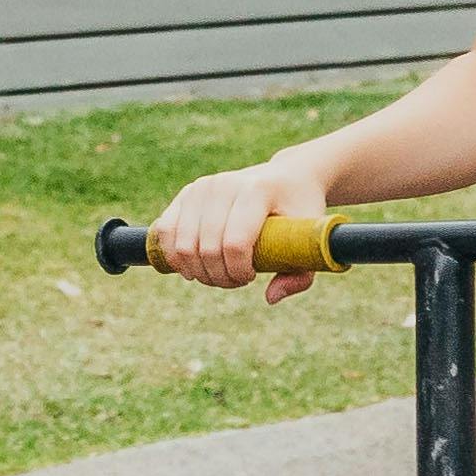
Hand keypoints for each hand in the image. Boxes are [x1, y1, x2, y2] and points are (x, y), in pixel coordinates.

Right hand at [146, 153, 331, 297]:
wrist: (287, 177)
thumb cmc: (300, 211)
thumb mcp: (310, 240)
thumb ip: (299, 275)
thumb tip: (271, 298)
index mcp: (256, 191)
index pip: (235, 243)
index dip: (239, 271)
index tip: (251, 277)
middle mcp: (224, 184)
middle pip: (207, 248)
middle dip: (219, 277)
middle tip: (235, 280)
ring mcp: (202, 187)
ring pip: (183, 244)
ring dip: (197, 272)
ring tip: (217, 274)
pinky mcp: (187, 193)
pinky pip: (165, 232)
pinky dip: (175, 257)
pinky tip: (194, 267)